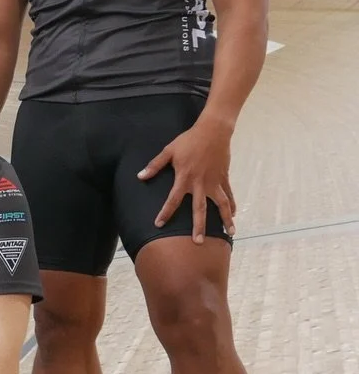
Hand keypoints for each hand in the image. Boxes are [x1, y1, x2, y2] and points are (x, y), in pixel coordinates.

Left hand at [137, 116, 235, 239]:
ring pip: (221, 204)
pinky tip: (233, 216)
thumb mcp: (168, 151)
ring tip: (229, 234)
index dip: (165, 212)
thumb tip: (140, 176)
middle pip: (199, 209)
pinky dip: (232, 205)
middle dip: (199, 226)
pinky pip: (229, 195)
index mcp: (184, 178)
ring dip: (225, 219)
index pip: (173, 199)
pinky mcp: (224, 178)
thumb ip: (155, 165)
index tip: (159, 224)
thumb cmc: (188, 141)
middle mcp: (200, 183)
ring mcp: (214, 182)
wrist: (213, 131)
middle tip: (198, 242)